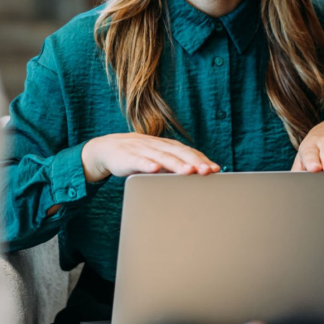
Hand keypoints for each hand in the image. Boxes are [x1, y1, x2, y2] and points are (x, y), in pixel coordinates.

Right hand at [82, 132, 220, 183]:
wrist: (107, 149)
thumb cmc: (139, 156)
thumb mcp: (158, 159)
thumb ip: (175, 166)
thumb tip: (197, 177)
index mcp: (167, 146)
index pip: (188, 152)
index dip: (202, 159)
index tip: (216, 169)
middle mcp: (157, 146)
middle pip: (179, 153)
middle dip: (195, 162)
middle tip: (208, 171)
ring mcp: (143, 150)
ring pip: (162, 157)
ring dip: (176, 164)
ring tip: (189, 171)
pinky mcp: (128, 157)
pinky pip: (139, 160)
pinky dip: (147, 164)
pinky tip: (155, 169)